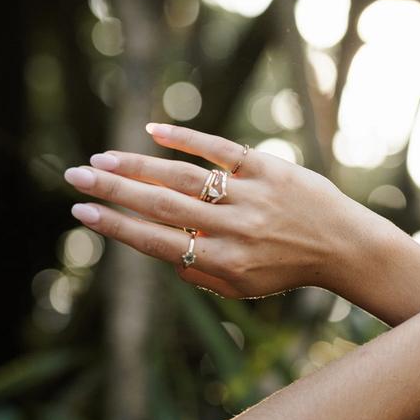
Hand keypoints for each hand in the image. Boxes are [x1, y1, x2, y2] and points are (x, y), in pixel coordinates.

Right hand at [62, 124, 363, 298]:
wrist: (345, 246)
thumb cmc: (286, 268)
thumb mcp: (242, 287)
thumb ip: (199, 274)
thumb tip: (158, 251)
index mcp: (224, 263)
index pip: (158, 242)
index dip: (117, 226)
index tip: (82, 211)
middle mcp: (235, 230)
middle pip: (162, 206)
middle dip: (114, 190)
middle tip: (74, 177)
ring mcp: (251, 196)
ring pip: (185, 177)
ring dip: (138, 165)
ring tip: (102, 158)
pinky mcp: (268, 168)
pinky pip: (222, 150)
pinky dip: (186, 139)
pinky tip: (152, 132)